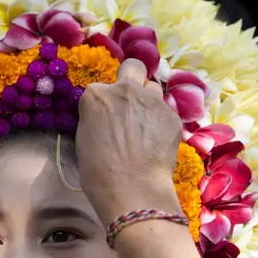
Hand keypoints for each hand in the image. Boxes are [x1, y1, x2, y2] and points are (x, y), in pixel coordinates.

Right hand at [75, 58, 182, 224]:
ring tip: (145, 126)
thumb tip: (105, 119)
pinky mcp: (173, 116)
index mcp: (96, 96)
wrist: (132, 189)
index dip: (102, 104)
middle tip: (129, 103)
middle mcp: (125, 90)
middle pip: (133, 68)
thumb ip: (95, 119)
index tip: (104, 120)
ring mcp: (152, 101)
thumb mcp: (84, 139)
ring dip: (148, 102)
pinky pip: (165, 113)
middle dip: (131, 79)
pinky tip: (157, 144)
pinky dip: (161, 124)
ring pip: (153, 89)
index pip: (99, 89)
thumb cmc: (97, 172)